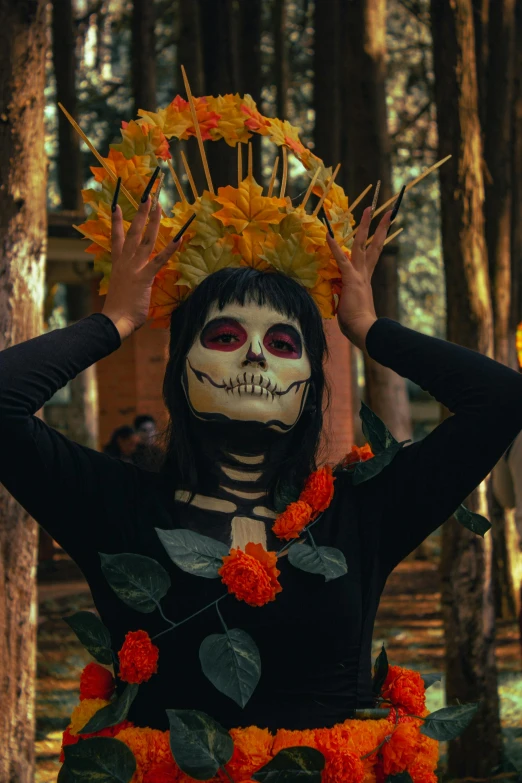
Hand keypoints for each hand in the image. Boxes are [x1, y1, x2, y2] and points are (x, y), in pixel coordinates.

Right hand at [102, 199, 180, 339]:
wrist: (113, 321)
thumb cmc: (117, 311)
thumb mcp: (121, 291)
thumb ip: (128, 283)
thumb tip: (132, 285)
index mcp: (118, 264)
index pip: (116, 238)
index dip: (116, 221)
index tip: (116, 205)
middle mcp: (125, 262)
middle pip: (133, 231)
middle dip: (140, 213)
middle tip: (147, 195)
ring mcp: (134, 268)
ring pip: (145, 239)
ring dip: (153, 221)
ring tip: (159, 205)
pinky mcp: (144, 278)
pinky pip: (159, 260)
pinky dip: (170, 249)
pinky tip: (180, 238)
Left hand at [327, 206, 391, 350]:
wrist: (364, 330)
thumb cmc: (358, 325)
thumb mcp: (351, 308)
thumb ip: (347, 299)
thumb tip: (344, 302)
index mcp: (365, 281)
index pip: (371, 257)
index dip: (374, 243)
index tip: (378, 231)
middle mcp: (365, 275)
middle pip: (373, 246)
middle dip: (379, 228)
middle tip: (385, 211)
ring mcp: (359, 275)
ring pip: (362, 245)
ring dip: (365, 226)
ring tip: (369, 208)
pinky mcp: (350, 279)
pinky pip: (341, 259)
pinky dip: (333, 247)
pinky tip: (328, 234)